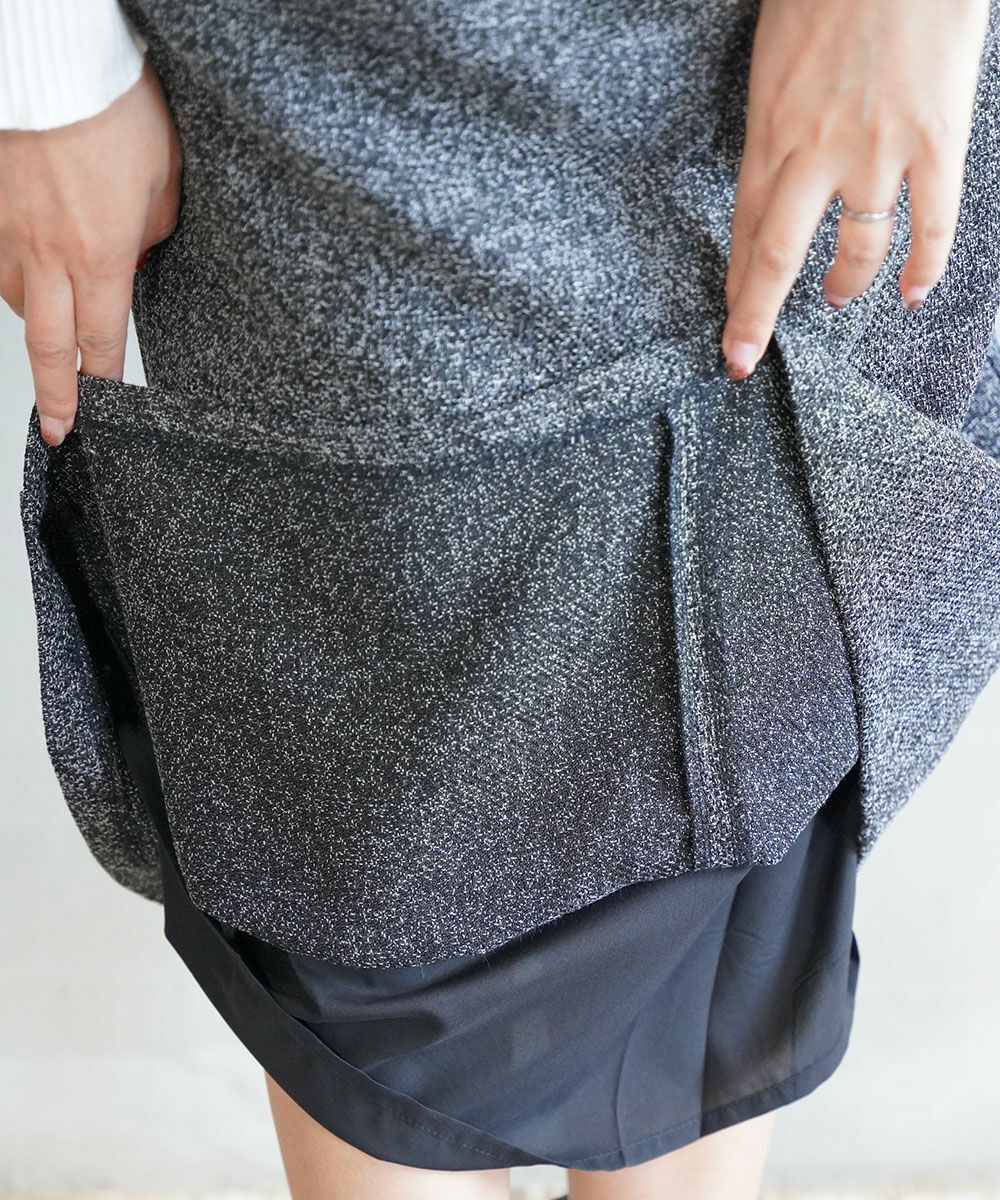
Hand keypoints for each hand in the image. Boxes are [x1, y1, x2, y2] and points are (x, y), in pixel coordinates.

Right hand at [0, 57, 182, 443]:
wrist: (50, 65)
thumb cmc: (114, 114)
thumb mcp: (166, 183)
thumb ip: (155, 232)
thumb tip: (142, 255)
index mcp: (102, 260)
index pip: (102, 344)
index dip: (103, 385)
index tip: (100, 413)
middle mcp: (49, 258)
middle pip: (49, 348)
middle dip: (56, 397)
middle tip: (57, 429)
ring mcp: (9, 234)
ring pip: (17, 304)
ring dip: (38, 329)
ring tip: (54, 343)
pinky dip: (12, 280)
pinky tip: (27, 281)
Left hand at [721, 0, 990, 380]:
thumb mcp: (775, 58)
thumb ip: (775, 121)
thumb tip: (776, 165)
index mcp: (769, 132)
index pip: (742, 232)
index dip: (735, 289)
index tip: (728, 329)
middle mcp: (816, 154)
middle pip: (777, 260)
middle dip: (757, 320)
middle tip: (746, 360)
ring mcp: (879, 152)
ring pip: (859, 250)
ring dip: (847, 284)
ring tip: (840, 296)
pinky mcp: (937, 140)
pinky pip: (934, 223)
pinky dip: (927, 266)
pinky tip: (916, 293)